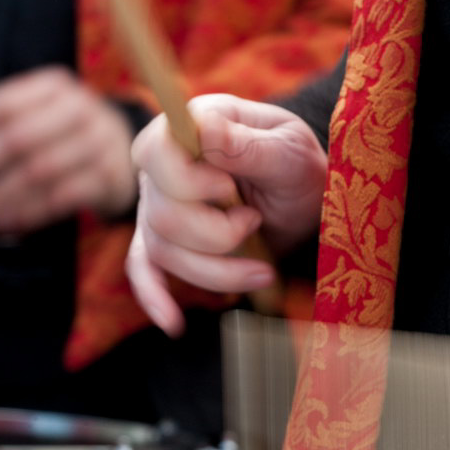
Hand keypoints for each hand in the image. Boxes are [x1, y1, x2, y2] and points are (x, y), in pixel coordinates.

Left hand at [0, 66, 138, 232]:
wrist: (120, 152)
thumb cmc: (59, 129)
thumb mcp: (27, 108)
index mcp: (54, 87)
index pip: (4, 107)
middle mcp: (81, 110)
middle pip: (18, 140)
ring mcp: (100, 144)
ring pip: (39, 172)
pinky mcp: (110, 178)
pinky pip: (62, 198)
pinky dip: (29, 212)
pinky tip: (3, 222)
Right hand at [127, 94, 326, 334]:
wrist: (305, 200)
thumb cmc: (298, 168)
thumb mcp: (289, 152)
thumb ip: (246, 145)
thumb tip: (202, 129)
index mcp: (192, 127)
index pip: (155, 150)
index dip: (188, 179)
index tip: (228, 188)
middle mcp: (166, 166)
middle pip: (160, 211)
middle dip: (214, 232)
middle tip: (255, 222)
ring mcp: (161, 205)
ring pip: (162, 249)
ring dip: (216, 269)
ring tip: (262, 269)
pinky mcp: (168, 242)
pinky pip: (144, 270)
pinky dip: (155, 296)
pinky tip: (174, 322)